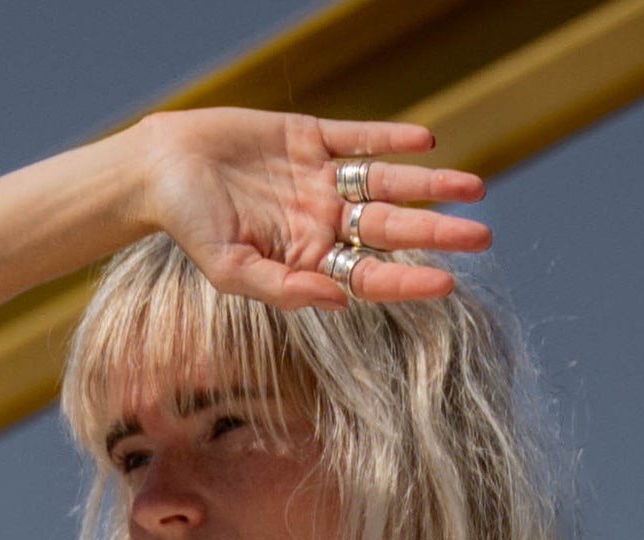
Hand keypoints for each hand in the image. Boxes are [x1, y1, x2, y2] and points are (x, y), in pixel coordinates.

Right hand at [137, 107, 489, 309]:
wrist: (161, 168)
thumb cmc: (190, 228)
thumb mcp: (230, 269)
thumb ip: (283, 289)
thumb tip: (338, 300)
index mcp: (309, 260)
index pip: (370, 275)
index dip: (408, 281)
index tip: (447, 284)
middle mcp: (323, 221)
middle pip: (392, 229)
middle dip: (436, 233)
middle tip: (481, 236)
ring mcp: (320, 178)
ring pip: (387, 182)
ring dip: (429, 183)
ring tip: (475, 186)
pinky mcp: (309, 135)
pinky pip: (360, 137)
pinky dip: (390, 138)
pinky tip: (426, 140)